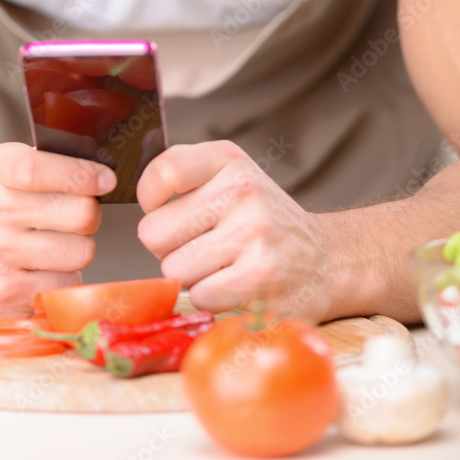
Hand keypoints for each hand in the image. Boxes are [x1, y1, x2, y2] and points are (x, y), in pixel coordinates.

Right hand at [0, 143, 116, 321]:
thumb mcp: (11, 174)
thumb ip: (52, 164)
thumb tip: (101, 173)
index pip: (38, 168)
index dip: (82, 173)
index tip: (106, 179)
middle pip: (80, 212)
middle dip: (90, 215)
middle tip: (75, 217)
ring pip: (82, 251)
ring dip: (79, 249)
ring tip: (56, 245)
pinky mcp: (8, 292)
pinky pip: (68, 283)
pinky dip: (65, 278)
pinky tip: (44, 270)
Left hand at [136, 141, 333, 321]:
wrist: (328, 260)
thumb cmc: (264, 221)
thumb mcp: (232, 178)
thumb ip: (184, 177)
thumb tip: (130, 197)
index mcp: (230, 160)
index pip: (163, 171)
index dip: (150, 198)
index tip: (164, 208)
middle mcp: (243, 190)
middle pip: (153, 233)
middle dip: (170, 248)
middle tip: (204, 246)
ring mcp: (253, 233)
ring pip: (173, 269)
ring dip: (191, 277)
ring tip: (224, 266)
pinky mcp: (260, 278)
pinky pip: (199, 296)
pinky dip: (211, 299)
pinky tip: (236, 287)